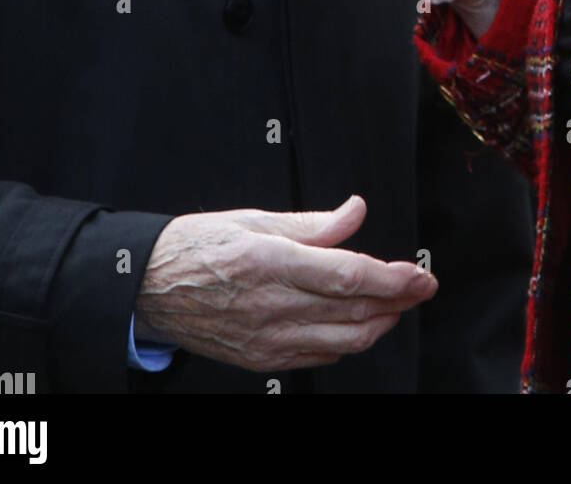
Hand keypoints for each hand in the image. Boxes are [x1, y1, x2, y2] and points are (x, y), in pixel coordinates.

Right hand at [134, 195, 435, 371]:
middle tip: (422, 285)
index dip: (393, 277)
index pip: (348, 275)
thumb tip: (355, 212)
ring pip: (344, 340)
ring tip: (397, 304)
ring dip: (380, 324)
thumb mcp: (254, 218)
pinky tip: (356, 325)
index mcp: (271, 261)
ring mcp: (267, 339)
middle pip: (355, 311)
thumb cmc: (197, 246)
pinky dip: (346, 341)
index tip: (419, 273)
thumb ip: (312, 222)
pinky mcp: (261, 359)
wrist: (148, 287)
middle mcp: (272, 305)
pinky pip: (318, 355)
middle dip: (399, 300)